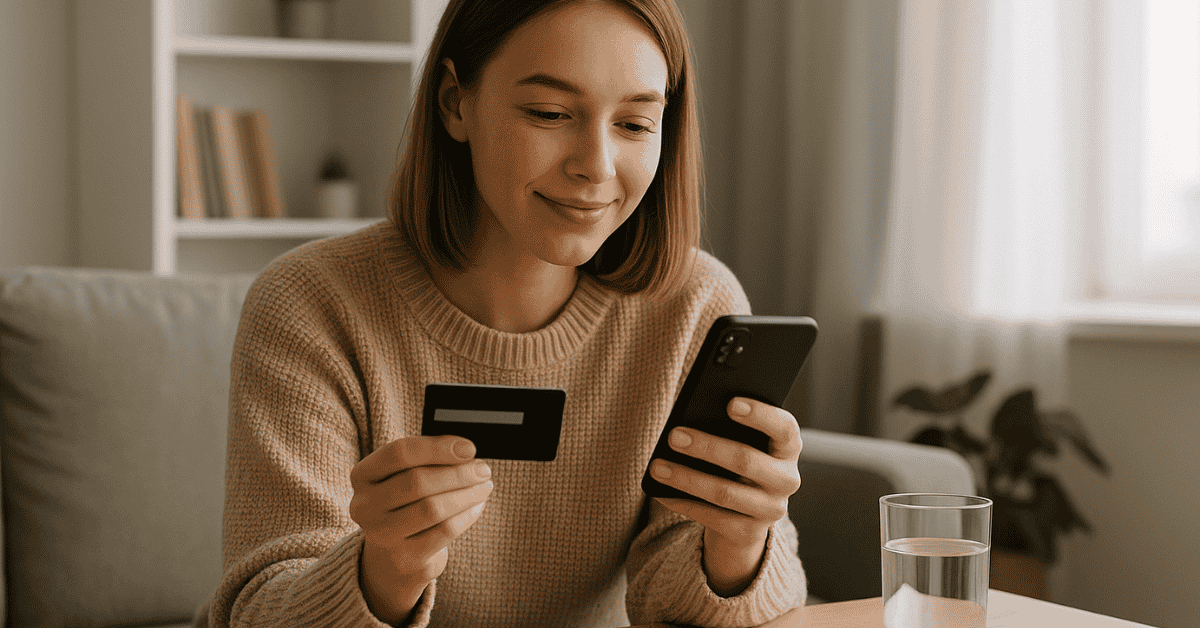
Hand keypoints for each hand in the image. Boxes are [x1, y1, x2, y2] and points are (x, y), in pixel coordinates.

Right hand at [349, 435, 493, 622]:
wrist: (391, 559)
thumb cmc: (404, 505)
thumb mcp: (403, 478)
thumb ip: (427, 461)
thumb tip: (465, 452)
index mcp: (362, 476)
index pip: (399, 453)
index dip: (437, 448)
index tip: (469, 448)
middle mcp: (365, 506)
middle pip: (417, 482)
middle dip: (458, 473)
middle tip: (483, 470)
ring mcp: (382, 536)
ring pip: (433, 508)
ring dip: (466, 494)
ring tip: (484, 486)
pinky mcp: (406, 559)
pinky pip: (444, 531)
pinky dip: (467, 515)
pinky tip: (476, 506)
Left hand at [649, 397, 802, 594]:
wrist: (746, 516)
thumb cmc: (737, 464)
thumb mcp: (743, 444)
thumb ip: (729, 430)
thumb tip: (690, 423)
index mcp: (788, 448)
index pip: (784, 428)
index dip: (761, 414)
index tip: (730, 403)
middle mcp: (786, 479)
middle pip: (746, 460)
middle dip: (707, 447)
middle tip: (674, 436)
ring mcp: (770, 509)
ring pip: (724, 493)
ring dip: (687, 478)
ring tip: (658, 466)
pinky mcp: (749, 533)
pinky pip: (712, 518)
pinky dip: (683, 503)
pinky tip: (661, 493)